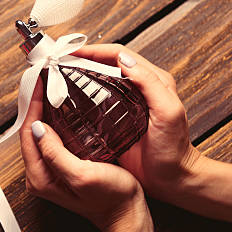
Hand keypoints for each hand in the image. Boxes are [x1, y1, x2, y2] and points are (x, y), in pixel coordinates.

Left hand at [19, 80, 149, 231]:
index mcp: (39, 177)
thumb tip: (37, 127)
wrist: (128, 216)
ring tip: (53, 87)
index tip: (40, 83)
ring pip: (42, 132)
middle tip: (46, 79)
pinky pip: (54, 138)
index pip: (27, 133)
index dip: (33, 105)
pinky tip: (66, 107)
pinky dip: (57, 120)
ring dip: (46, 110)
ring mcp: (51, 171)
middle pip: (31, 131)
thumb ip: (55, 153)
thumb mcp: (82, 175)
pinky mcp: (63, 167)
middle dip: (37, 104)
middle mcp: (40, 174)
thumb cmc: (111, 198)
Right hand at [72, 44, 200, 203]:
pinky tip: (66, 99)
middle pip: (106, 63)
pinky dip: (80, 95)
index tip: (73, 52)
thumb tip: (125, 59)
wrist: (172, 180)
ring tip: (58, 74)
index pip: (119, 55)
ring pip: (99, 79)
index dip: (95, 50)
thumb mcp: (168, 112)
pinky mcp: (115, 120)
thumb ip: (150, 84)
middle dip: (82, 58)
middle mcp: (137, 88)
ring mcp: (124, 104)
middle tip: (60, 60)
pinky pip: (95, 101)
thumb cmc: (174, 149)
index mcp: (152, 80)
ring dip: (79, 73)